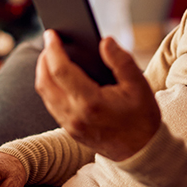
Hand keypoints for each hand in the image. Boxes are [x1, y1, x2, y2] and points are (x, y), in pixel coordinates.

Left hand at [35, 30, 161, 160]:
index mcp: (91, 102)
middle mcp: (75, 115)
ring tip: (51, 56)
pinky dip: (50, 87)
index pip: (61, 71)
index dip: (53, 50)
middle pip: (45, 82)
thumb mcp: (139, 85)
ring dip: (43, 73)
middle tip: (50, 42)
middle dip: (43, 59)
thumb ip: (121, 61)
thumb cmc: (142, 117)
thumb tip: (104, 41)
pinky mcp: (70, 130)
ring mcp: (70, 125)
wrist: (142, 152)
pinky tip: (58, 76)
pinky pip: (51, 105)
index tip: (50, 34)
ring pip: (45, 94)